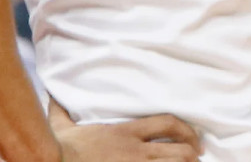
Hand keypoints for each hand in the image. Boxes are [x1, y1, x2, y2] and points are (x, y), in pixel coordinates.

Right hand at [50, 99, 202, 160]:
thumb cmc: (60, 149)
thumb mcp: (62, 126)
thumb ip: (62, 111)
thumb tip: (53, 94)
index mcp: (125, 132)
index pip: (167, 123)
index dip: (186, 130)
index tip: (193, 139)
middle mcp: (135, 151)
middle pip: (179, 149)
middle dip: (191, 153)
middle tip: (197, 157)